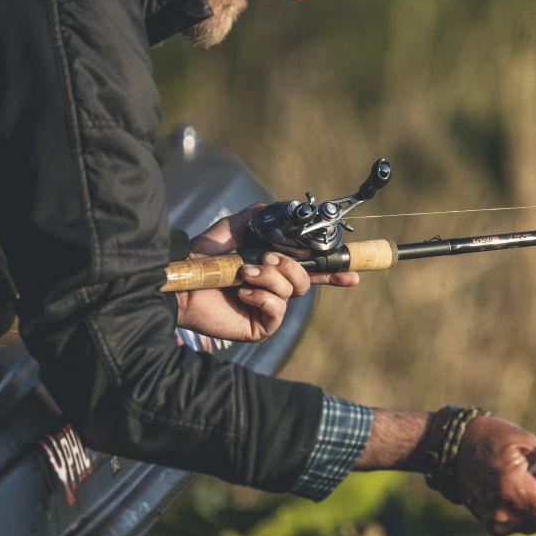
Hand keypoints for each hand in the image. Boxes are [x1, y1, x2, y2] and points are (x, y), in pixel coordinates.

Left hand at [175, 203, 357, 341]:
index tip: (353, 273)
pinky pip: (278, 310)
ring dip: (270, 277)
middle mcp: (274, 289)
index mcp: (274, 268)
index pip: (312, 271)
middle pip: (307, 280)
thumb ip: (262, 216)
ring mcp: (267, 309)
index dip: (334, 272)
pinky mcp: (259, 326)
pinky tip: (243, 292)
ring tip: (244, 273)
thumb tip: (288, 209)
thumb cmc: (205, 255)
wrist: (182, 277)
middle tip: (266, 258)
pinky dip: (263, 296)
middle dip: (291, 265)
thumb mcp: (236, 227)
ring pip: (293, 291)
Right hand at [454, 416, 535, 535]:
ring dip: (534, 510)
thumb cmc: (490, 438)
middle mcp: (505, 512)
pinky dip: (521, 513)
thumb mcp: (525, 441)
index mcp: (515, 489)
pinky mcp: (490, 526)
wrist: (451, 449)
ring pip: (534, 526)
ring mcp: (496, 522)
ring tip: (523, 486)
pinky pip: (519, 526)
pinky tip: (512, 494)